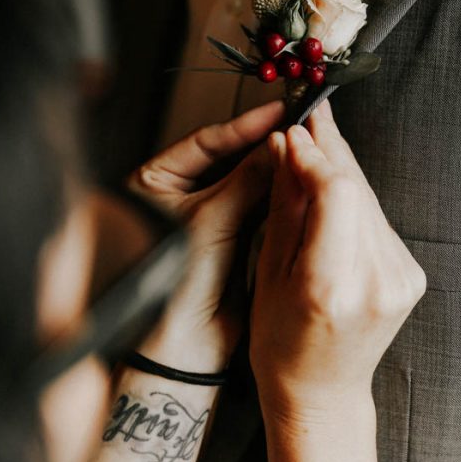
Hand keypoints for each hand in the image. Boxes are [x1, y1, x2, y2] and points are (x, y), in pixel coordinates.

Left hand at [128, 100, 283, 372]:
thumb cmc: (172, 288)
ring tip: (304, 153)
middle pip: (230, 159)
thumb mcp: (210, 222)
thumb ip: (246, 181)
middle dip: (263, 147)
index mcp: (156, 181)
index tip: (277, 112)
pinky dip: (280, 197)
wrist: (183, 349)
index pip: (206, 141)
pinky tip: (300, 184)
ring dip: (275, 171)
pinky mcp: (232, 238)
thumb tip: (278, 145)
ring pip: (248, 183)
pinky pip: (260, 208)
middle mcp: (180, 195)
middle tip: (297, 130)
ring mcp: (208, 216)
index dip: (243, 126)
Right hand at [250, 101, 425, 419]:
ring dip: (342, 168)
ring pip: (370, 198)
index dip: (316, 153)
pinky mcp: (411, 274)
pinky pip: (378, 219)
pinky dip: (354, 195)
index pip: (337, 193)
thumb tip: (286, 144)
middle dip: (330, 148)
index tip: (294, 130)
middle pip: (358, 188)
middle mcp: (376, 281)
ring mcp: (401, 279)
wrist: (323, 390)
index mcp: (331, 286)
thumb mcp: (268, 271)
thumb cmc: (281, 341)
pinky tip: (333, 182)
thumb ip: (285, 203)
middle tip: (310, 115)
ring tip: (315, 140)